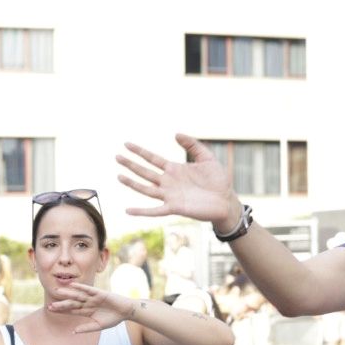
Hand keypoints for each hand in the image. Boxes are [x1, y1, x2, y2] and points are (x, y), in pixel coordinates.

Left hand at [47, 281, 131, 332]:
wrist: (126, 311)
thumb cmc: (113, 319)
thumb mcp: (99, 326)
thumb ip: (86, 328)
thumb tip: (73, 331)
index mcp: (87, 311)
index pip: (72, 311)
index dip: (62, 311)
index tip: (51, 310)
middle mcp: (88, 303)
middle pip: (72, 303)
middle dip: (61, 304)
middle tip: (50, 305)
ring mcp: (93, 298)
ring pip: (77, 296)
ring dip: (68, 294)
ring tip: (58, 292)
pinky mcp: (99, 293)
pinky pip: (88, 289)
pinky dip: (80, 287)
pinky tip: (72, 285)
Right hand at [117, 134, 243, 231]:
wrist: (227, 201)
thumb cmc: (218, 180)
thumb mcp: (207, 158)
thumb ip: (193, 145)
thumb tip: (176, 134)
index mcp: (174, 169)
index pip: (152, 159)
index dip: (140, 151)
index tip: (127, 144)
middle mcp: (168, 182)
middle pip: (145, 172)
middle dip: (131, 164)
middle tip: (117, 156)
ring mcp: (170, 195)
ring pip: (146, 189)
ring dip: (132, 183)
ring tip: (119, 176)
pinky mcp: (175, 208)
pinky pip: (154, 210)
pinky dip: (141, 211)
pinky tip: (128, 211)